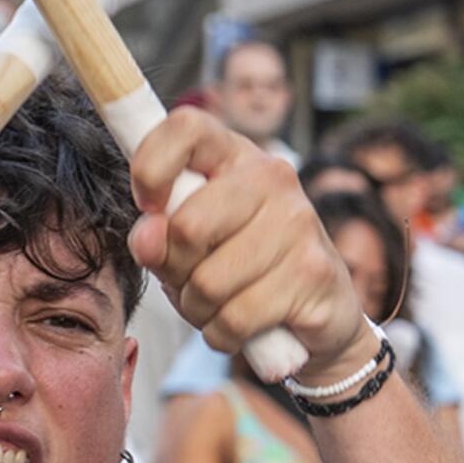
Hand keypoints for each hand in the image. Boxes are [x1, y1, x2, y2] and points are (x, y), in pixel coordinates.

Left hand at [128, 112, 369, 385]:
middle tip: (190, 281)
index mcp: (234, 156)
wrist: (317, 314)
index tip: (148, 207)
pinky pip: (235, 318)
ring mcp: (298, 222)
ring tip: (219, 306)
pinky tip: (239, 327)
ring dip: (198, 310)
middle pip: (187, 226)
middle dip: (174, 271)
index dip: (151, 168)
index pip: (185, 127)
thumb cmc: (239, 272)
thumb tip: (146, 238)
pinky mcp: (313, 272)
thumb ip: (158, 236)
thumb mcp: (187, 249)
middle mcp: (272, 177)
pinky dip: (223, 334)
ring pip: (208, 283)